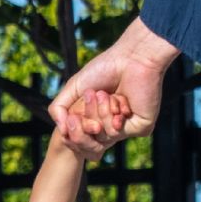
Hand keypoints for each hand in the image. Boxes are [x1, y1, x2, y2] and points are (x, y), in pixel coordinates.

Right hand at [49, 17, 179, 149]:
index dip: (74, 130)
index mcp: (99, 118)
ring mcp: (128, 128)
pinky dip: (113, 115)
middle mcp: (113, 126)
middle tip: (91, 95)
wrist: (131, 58)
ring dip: (101, 113)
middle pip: (90, 142)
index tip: (73, 116)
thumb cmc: (105, 68)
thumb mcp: (74, 87)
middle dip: (86, 120)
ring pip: (103, 137)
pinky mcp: (141, 128)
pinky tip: (121, 99)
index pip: (80, 137)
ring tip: (106, 93)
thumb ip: (59, 108)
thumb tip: (61, 132)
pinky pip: (116, 133)